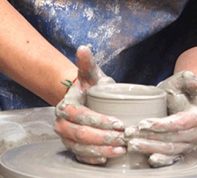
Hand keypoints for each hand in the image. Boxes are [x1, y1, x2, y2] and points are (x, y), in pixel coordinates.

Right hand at [54, 45, 125, 163]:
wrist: (84, 98)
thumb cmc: (90, 86)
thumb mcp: (90, 74)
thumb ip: (86, 63)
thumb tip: (84, 48)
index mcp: (65, 106)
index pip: (79, 115)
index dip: (98, 120)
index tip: (118, 122)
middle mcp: (62, 123)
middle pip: (80, 134)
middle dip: (102, 138)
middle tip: (123, 137)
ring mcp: (66, 137)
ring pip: (81, 148)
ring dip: (101, 151)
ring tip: (120, 150)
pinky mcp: (73, 146)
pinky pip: (80, 156)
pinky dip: (93, 159)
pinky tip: (108, 159)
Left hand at [124, 71, 196, 166]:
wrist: (176, 100)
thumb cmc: (177, 90)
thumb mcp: (181, 80)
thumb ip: (189, 79)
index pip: (179, 123)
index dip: (161, 125)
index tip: (143, 124)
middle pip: (172, 139)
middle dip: (149, 137)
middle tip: (130, 134)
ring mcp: (190, 144)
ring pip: (169, 150)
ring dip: (150, 148)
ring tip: (132, 144)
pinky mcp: (182, 151)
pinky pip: (172, 158)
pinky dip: (161, 160)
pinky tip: (149, 159)